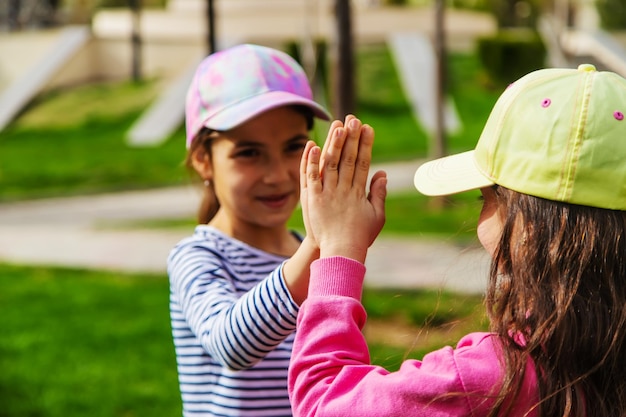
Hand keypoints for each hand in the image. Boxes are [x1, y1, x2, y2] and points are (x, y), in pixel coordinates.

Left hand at [300, 116, 386, 262]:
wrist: (339, 254)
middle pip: (348, 159)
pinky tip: (313, 145)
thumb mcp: (376, 217)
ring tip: (337, 125)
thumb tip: (382, 173)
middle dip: (351, 137)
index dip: (366, 144)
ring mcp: (327, 193)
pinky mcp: (312, 199)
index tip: (368, 128)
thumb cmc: (359, 237)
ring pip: (330, 163)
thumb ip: (378, 194)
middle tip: (354, 119)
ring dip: (333, 143)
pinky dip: (311, 161)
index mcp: (359, 192)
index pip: (363, 163)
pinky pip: (311, 177)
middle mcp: (343, 190)